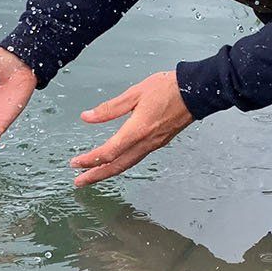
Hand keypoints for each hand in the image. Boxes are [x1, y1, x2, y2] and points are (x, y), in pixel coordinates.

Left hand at [70, 71, 193, 187]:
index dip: (90, 160)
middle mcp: (146, 142)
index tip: (75, 163)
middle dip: (96, 176)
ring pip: (127, 164)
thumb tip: (87, 117)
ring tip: (93, 176)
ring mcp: (154, 145)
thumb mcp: (134, 93)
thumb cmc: (168, 88)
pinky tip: (115, 162)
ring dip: (108, 172)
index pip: (109, 152)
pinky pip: (136, 158)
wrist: (196, 92)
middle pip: (117, 166)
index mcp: (137, 130)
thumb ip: (110, 108)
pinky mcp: (159, 142)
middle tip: (79, 182)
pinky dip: (121, 164)